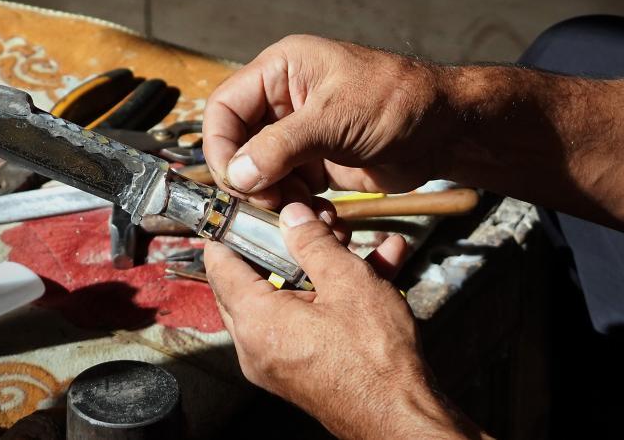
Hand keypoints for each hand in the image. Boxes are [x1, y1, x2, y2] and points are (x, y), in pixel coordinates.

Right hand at [203, 35, 450, 208]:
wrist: (447, 131)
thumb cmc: (397, 101)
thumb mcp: (335, 118)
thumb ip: (281, 146)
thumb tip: (236, 175)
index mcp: (282, 70)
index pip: (225, 107)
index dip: (220, 145)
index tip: (233, 180)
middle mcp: (284, 101)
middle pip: (238, 144)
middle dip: (248, 177)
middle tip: (266, 202)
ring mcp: (300, 134)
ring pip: (261, 172)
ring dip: (273, 198)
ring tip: (296, 212)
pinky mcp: (317, 163)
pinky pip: (289, 190)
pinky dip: (296, 208)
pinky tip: (318, 217)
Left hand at [204, 202, 476, 439]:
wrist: (403, 416)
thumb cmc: (375, 358)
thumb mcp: (346, 281)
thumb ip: (312, 242)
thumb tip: (291, 216)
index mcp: (256, 321)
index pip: (220, 264)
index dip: (229, 228)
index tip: (242, 207)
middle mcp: (257, 344)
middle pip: (254, 278)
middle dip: (284, 243)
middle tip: (309, 218)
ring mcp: (279, 359)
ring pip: (289, 296)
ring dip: (319, 264)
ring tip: (351, 236)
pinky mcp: (303, 368)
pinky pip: (307, 319)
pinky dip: (333, 294)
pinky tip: (377, 264)